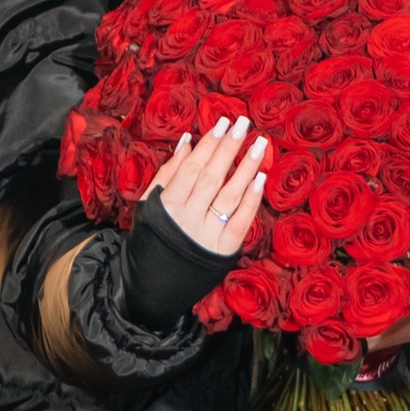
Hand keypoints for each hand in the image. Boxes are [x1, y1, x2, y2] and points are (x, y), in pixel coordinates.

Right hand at [148, 116, 267, 255]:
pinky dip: (251, 200)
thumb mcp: (148, 204)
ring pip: (229, 196)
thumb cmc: (150, 240)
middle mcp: (187, 219)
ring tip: (259, 144)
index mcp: (165, 206)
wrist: (152, 287)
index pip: (191, 168)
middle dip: (228, 148)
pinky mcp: (223, 251)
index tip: (223, 123)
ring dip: (246, 168)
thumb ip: (167, 173)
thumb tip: (187, 141)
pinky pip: (240, 222)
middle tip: (243, 123)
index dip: (208, 144)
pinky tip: (261, 179)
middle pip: (211, 177)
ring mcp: (206, 236)